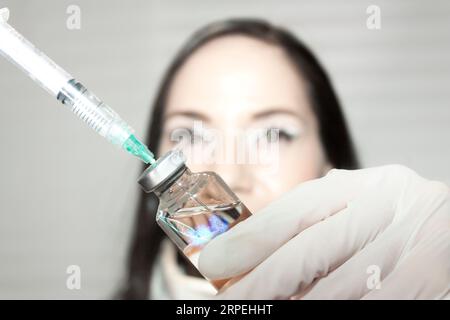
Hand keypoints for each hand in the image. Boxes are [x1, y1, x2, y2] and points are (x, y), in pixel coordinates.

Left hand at [198, 165, 449, 298]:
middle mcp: (388, 203)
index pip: (297, 207)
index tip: (213, 259)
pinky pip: (380, 301)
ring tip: (263, 311)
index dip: (251, 236)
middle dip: (263, 280)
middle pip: (311, 246)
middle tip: (230, 299)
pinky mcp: (435, 270)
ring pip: (342, 284)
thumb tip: (258, 250)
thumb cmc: (402, 227)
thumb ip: (322, 225)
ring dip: (300, 304)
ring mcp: (414, 237)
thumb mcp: (363, 214)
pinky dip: (343, 311)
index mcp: (364, 185)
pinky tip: (311, 313)